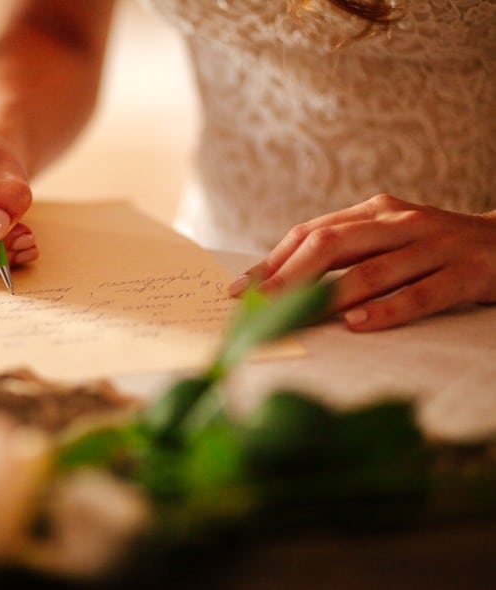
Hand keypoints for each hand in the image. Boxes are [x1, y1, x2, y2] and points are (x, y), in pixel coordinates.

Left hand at [228, 194, 495, 330]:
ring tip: (293, 316)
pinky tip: (358, 324)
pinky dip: (388, 309)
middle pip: (331, 245)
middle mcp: (399, 223)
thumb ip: (345, 252)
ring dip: (327, 296)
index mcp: (374, 212)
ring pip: (372, 269)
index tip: (240, 289)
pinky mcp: (467, 272)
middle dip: (287, 276)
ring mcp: (434, 245)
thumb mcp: (389, 236)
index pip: (310, 233)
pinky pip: (422, 293)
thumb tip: (283, 281)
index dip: (273, 261)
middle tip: (255, 305)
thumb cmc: (436, 246)